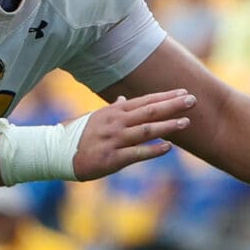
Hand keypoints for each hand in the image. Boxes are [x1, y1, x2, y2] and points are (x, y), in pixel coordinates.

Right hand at [71, 90, 193, 180]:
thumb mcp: (96, 117)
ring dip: (167, 126)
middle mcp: (116, 122)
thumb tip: (122, 98)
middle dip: (172, 105)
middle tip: (193, 101)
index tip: (183, 92)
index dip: (165, 96)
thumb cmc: (79, 135)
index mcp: (114, 112)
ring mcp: (114, 140)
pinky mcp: (112, 158)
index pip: (144, 101)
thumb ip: (113, 109)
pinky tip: (168, 147)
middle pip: (149, 111)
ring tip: (186, 122)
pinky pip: (136, 153)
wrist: (57, 152)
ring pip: (145, 130)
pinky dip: (152, 150)